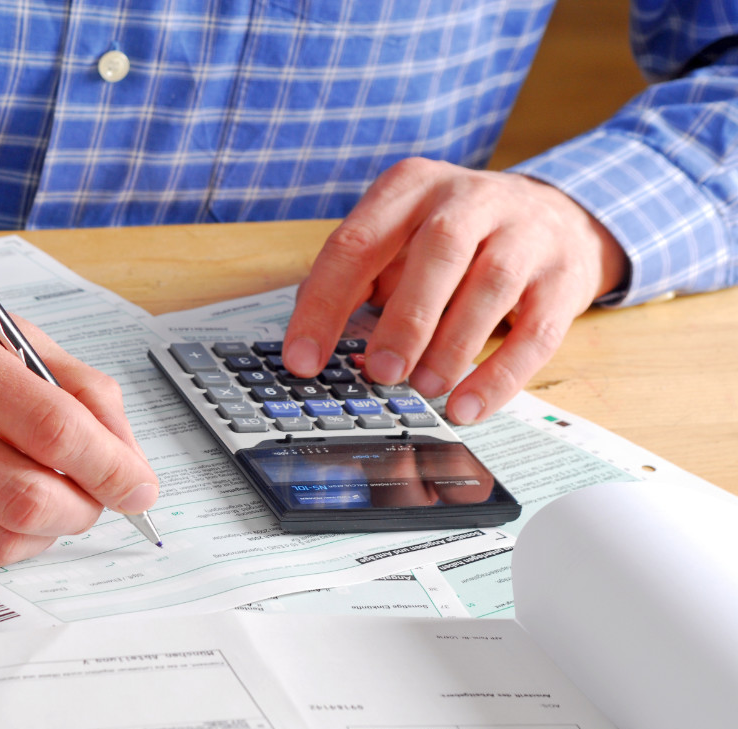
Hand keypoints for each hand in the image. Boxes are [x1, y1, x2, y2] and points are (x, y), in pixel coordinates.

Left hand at [283, 158, 626, 423]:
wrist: (557, 214)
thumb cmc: (457, 236)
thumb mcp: (400, 236)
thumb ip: (357, 280)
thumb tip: (310, 344)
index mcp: (411, 187)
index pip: (357, 242)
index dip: (324, 305)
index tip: (302, 360)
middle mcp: (469, 199)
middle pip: (438, 250)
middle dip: (406, 319)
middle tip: (381, 372)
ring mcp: (525, 233)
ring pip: (492, 285)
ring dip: (454, 346)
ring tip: (425, 389)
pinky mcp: (562, 277)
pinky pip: (537, 331)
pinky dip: (501, 375)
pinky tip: (469, 405)